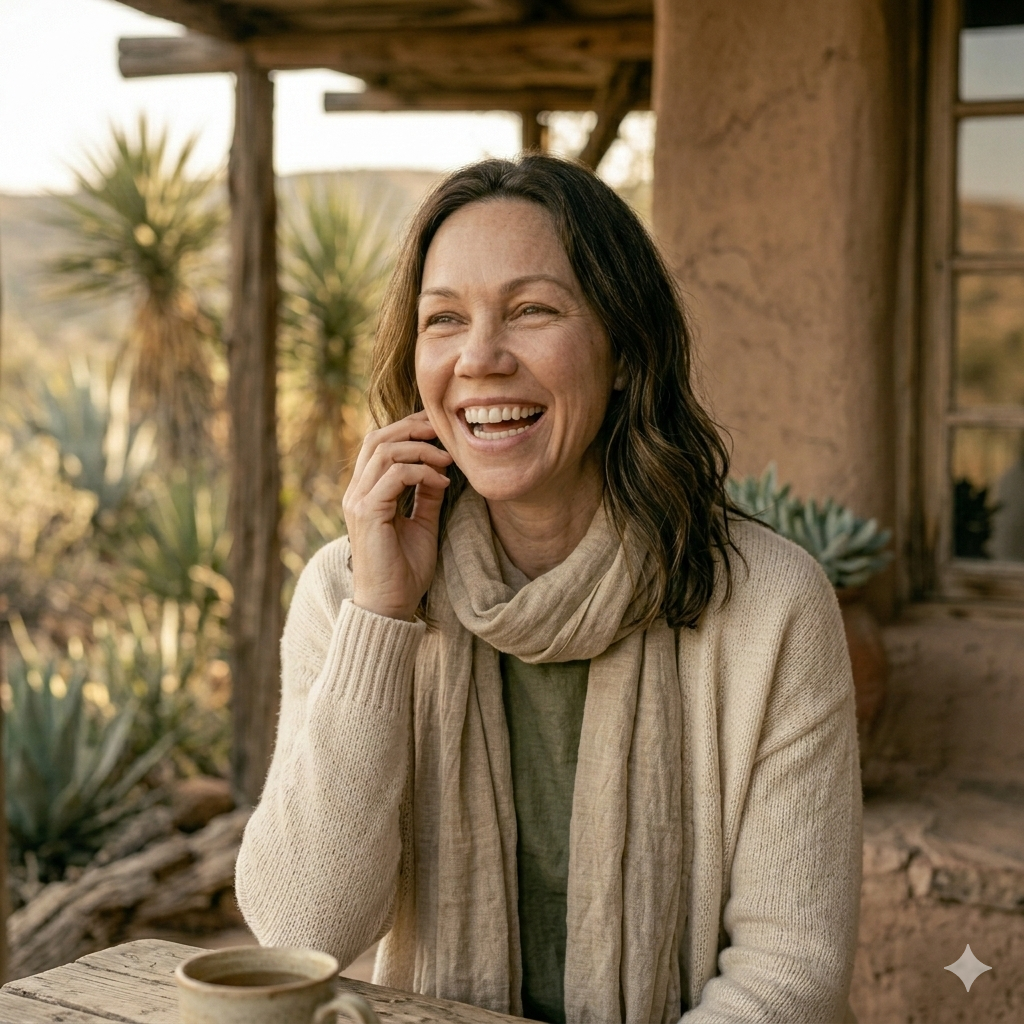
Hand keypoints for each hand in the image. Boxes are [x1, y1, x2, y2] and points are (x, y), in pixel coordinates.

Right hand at [342, 411, 452, 620]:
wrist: (390, 605)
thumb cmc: (404, 571)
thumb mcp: (421, 524)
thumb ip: (426, 496)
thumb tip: (440, 469)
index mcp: (365, 492)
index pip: (378, 444)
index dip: (407, 429)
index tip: (439, 431)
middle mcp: (356, 492)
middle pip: (377, 438)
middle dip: (412, 428)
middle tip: (443, 431)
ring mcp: (358, 501)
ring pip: (384, 451)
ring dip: (421, 450)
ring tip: (448, 460)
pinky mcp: (367, 513)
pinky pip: (395, 476)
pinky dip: (422, 473)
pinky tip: (442, 483)